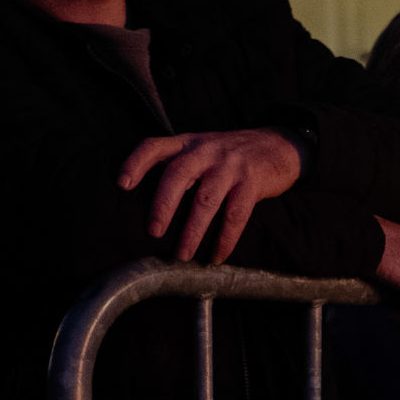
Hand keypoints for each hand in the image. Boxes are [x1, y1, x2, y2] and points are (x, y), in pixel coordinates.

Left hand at [118, 128, 305, 263]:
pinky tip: (216, 256)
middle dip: (163, 204)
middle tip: (153, 232)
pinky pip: (235, 214)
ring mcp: (230, 164)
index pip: (155, 146)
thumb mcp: (201, 150)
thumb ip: (178, 167)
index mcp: (187, 143)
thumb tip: (146, 208)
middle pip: (177, 174)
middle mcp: (205, 150)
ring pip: (205, 199)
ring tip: (182, 255)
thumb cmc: (229, 156)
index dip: (135, 163)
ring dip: (192, 230)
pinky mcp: (252, 181)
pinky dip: (225, 239)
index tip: (122, 184)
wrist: (277, 146)